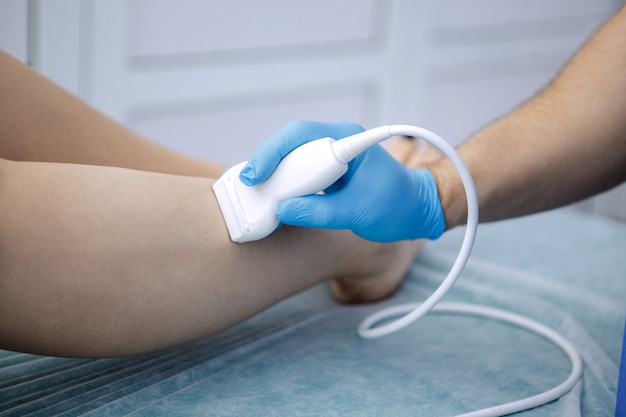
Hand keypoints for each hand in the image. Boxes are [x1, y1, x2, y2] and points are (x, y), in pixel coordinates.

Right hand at [241, 121, 445, 241]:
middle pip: (290, 145)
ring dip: (275, 177)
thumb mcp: (355, 212)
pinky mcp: (326, 171)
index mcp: (348, 140)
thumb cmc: (396, 205)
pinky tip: (275, 198)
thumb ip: (317, 212)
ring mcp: (330, 156)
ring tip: (260, 195)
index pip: (300, 135)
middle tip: (252, 188)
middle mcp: (336, 142)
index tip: (257, 174)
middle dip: (268, 165)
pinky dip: (285, 185)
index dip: (273, 153)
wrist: (416, 210)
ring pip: (291, 159)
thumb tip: (281, 210)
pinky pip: (298, 172)